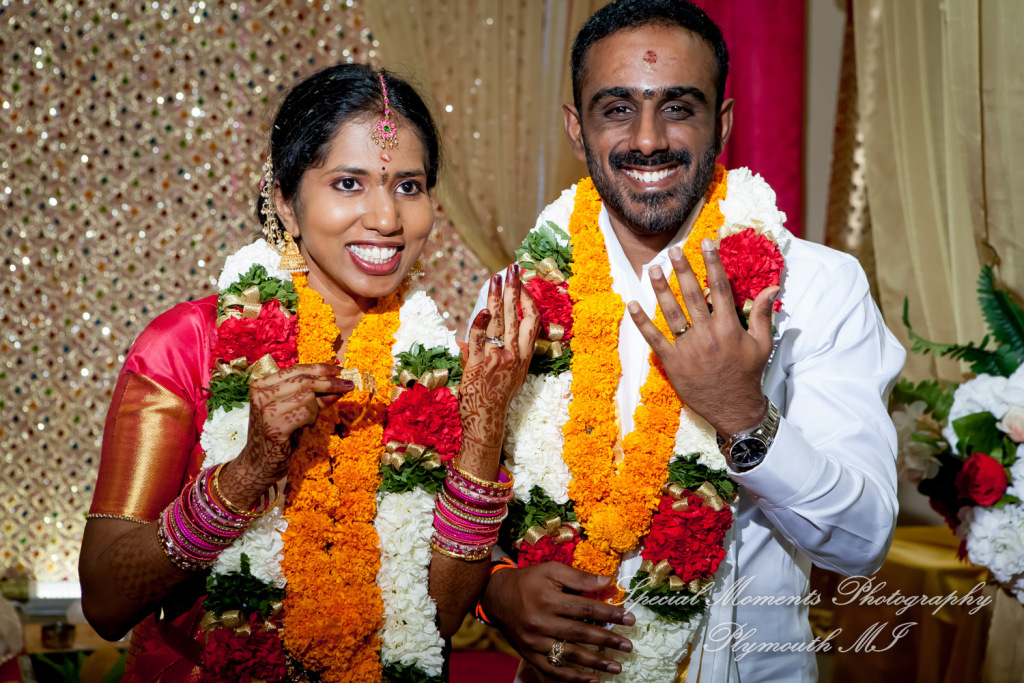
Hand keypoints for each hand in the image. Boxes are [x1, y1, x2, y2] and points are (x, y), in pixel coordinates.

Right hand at [219, 363, 353, 506]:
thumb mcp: (294, 409)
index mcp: (261, 384)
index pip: (296, 369)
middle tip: (348, 386)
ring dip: (316, 407)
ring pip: (307, 396)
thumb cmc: (278, 433)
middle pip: (304, 380)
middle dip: (329, 383)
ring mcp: (266, 410)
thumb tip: (339, 384)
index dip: (320, 368)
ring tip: (309, 419)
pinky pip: (306, 413)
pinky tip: (305, 426)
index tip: (340, 370)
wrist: (258, 462)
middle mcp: (260, 394)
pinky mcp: (275, 427)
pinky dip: (312, 419)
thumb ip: (313, 396)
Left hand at [459, 264, 541, 448]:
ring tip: (495, 277)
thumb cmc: (496, 397)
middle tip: (513, 268)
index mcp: (523, 356)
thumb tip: (494, 333)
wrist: (487, 420)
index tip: (524, 285)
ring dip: (496, 297)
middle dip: (514, 288)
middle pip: (516, 314)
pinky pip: (478, 339)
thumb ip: (506, 352)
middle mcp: (513, 355)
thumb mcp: (510, 374)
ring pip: (498, 321)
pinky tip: (482, 309)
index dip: (529, 300)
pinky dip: (480, 323)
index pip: (532, 321)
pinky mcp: (478, 364)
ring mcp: (496, 359)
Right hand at [481, 562, 633, 681]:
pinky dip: (572, 677)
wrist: (495, 596)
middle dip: (607, 641)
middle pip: (580, 633)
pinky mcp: (528, 654)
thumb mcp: (551, 570)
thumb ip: (579, 577)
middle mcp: (540, 622)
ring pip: (569, 654)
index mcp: (547, 599)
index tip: (629, 619)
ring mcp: (534, 641)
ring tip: (616, 666)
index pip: (586, 608)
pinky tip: (591, 679)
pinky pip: (552, 669)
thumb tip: (607, 582)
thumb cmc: (528, 580)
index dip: (610, 614)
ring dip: (595, 662)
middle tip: (628, 646)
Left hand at [627, 238, 778, 435]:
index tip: (706, 242)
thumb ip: (762, 314)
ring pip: (672, 313)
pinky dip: (642, 322)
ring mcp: (689, 348)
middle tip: (673, 250)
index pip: (721, 287)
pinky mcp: (673, 362)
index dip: (713, 263)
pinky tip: (632, 305)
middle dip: (683, 270)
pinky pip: (654, 338)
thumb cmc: (748, 374)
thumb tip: (772, 287)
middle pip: (693, 295)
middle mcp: (708, 334)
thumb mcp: (762, 344)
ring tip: (653, 269)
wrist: (734, 408)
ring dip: (661, 289)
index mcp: (730, 327)